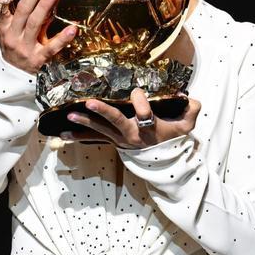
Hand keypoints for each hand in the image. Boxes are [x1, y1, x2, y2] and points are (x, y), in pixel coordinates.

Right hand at [0, 0, 76, 73]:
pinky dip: (62, 39)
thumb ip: (7, 8)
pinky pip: (51, 48)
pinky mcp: (39, 59)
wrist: (13, 76)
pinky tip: (72, 29)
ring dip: (44, 7)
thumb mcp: (6, 28)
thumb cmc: (14, 46)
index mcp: (4, 27)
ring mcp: (25, 48)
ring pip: (34, 25)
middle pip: (22, 12)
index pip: (0, 7)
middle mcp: (13, 36)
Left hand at [62, 88, 200, 148]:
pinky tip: (62, 132)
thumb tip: (189, 97)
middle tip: (88, 103)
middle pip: (115, 121)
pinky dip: (77, 135)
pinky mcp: (112, 140)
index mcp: (149, 126)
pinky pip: (92, 138)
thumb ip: (192, 108)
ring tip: (69, 115)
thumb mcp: (188, 124)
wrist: (163, 161)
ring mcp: (119, 138)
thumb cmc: (174, 138)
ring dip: (84, 122)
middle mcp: (131, 133)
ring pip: (100, 129)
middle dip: (102, 112)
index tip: (139, 94)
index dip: (141, 101)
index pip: (143, 110)